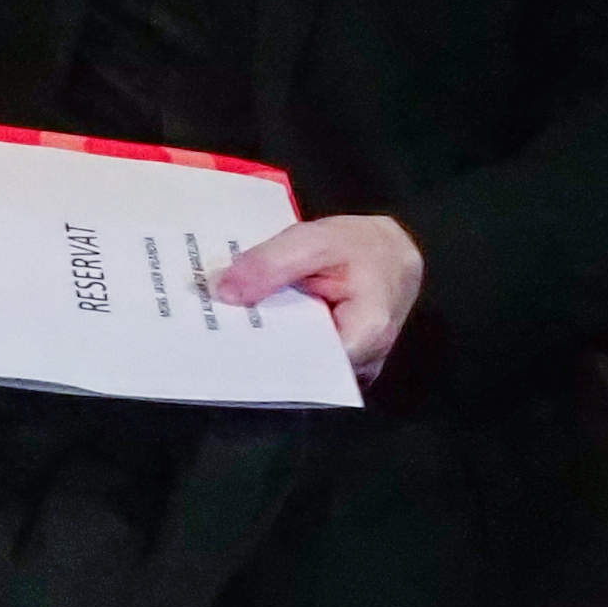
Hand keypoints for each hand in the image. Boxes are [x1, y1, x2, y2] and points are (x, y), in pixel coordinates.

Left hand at [215, 212, 425, 377]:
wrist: (394, 250)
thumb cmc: (363, 245)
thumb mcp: (314, 240)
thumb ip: (270, 265)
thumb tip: (224, 293)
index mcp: (364, 335)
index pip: (304, 363)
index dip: (262, 352)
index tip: (222, 339)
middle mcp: (362, 362)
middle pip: (299, 366)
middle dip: (256, 346)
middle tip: (213, 327)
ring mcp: (352, 364)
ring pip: (299, 360)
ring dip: (266, 341)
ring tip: (225, 322)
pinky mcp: (339, 357)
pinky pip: (304, 351)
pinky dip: (280, 335)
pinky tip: (250, 318)